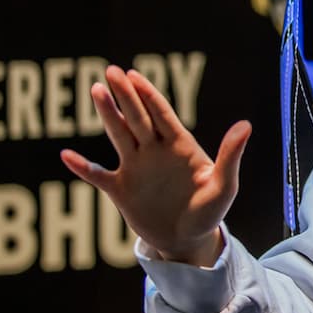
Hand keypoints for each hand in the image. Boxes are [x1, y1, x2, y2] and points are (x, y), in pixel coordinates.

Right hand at [59, 65, 250, 266]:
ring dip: (108, 114)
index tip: (135, 75)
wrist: (188, 241)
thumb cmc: (210, 212)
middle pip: (138, 117)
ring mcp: (136, 168)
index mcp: (180, 146)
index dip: (149, 95)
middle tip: (112, 71)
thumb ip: (230, 155)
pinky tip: (66, 156)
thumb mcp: (223, 185)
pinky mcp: (121, 191)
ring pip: (118, 135)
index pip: (162, 114)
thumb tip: (245, 125)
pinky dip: (83, 167)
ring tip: (96, 90)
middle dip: (126, 95)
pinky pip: (98, 175)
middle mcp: (155, 151)